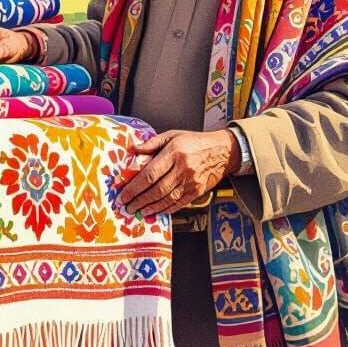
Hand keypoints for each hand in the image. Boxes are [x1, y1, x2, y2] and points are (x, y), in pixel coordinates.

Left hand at [117, 129, 240, 216]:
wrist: (222, 151)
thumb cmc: (194, 141)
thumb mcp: (172, 135)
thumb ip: (152, 143)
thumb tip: (134, 149)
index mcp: (174, 153)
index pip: (150, 174)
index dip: (135, 187)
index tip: (124, 194)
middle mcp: (182, 168)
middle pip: (157, 189)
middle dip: (139, 200)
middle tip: (127, 206)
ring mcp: (191, 182)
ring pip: (167, 199)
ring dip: (150, 207)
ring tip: (138, 210)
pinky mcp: (197, 191)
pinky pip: (179, 203)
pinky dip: (166, 209)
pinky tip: (156, 211)